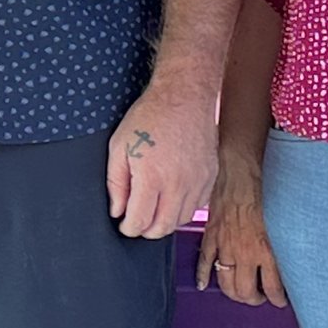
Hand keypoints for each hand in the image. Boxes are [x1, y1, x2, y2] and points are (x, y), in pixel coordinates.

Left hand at [107, 82, 217, 239]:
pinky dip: (182, 209)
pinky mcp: (210, 177)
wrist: (184, 97)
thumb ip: (116, 183)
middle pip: (162, 228)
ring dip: (165, 221)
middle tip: (136, 222)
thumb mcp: (118, 146)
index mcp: (151, 177)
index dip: (128, 228)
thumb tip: (118, 211)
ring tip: (152, 209)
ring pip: (180, 220)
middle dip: (146, 230)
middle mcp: (177, 185)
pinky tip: (171, 198)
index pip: (140, 221)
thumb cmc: (149, 117)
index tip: (124, 225)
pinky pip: (196, 206)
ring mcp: (198, 182)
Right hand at [196, 154, 288, 305]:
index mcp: (265, 251)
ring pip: (226, 283)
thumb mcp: (282, 224)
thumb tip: (290, 260)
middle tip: (259, 298)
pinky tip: (203, 285)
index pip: (272, 288)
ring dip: (233, 293)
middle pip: (246, 291)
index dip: (277, 299)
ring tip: (240, 294)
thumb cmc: (265, 194)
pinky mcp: (211, 237)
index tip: (279, 301)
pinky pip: (204, 262)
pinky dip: (202, 275)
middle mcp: (245, 254)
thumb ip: (282, 245)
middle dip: (253, 299)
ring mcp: (225, 247)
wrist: (240, 176)